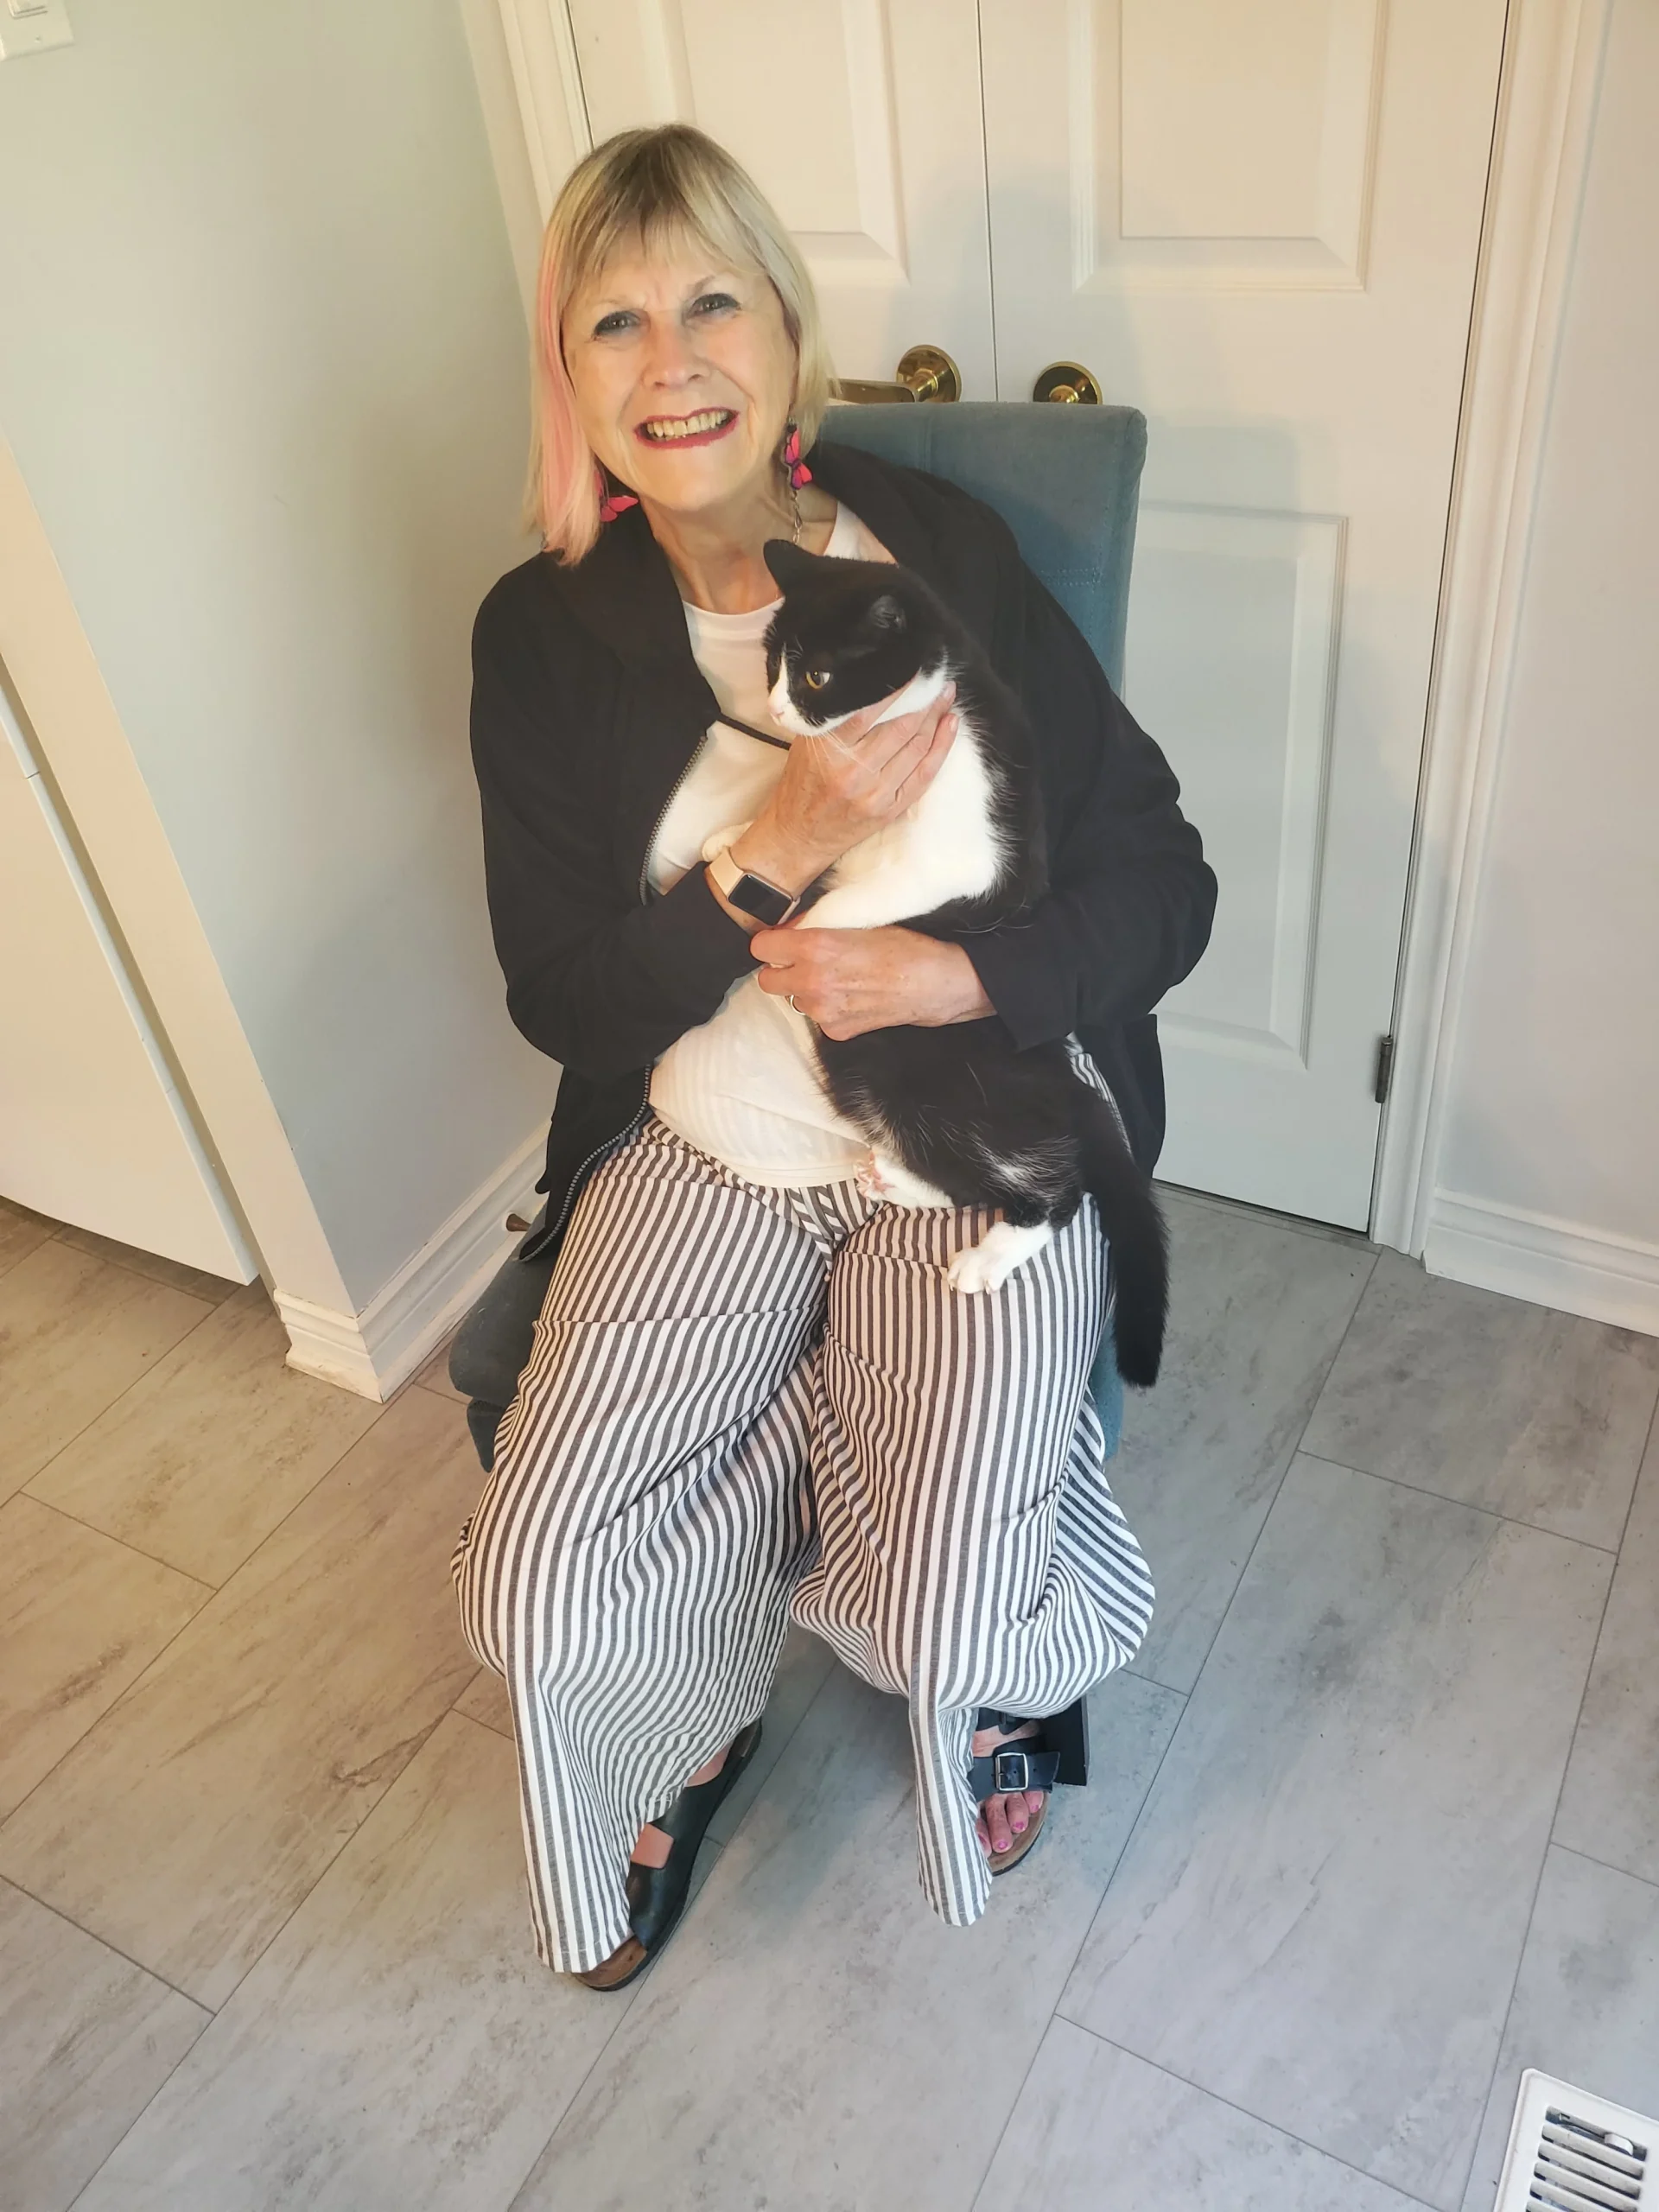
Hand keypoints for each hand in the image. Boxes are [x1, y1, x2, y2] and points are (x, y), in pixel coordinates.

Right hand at [728, 683, 957, 892]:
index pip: (871, 708)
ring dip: (937, 718)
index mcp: (830, 749)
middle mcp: (855, 770)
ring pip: (917, 747)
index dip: (899, 686)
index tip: (913, 666)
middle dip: (925, 699)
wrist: (798, 834)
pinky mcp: (891, 809)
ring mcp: (876, 792)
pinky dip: (941, 748)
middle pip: (902, 726)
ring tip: (946, 696)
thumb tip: (867, 682)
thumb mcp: (807, 743)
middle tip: (938, 678)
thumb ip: (832, 716)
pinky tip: (950, 726)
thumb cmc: (802, 782)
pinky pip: (924, 774)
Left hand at [751, 924, 993, 1038]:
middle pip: (766, 981)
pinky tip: (854, 998)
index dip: (770, 944)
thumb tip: (790, 929)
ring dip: (806, 991)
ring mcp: (823, 1011)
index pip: (761, 948)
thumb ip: (818, 927)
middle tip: (800, 964)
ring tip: (839, 980)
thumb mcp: (858, 923)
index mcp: (814, 948)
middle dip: (779, 971)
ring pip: (794, 1001)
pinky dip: (829, 1010)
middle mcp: (812, 982)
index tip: (778, 944)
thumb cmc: (904, 947)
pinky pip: (818, 1019)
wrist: (935, 984)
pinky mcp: (836, 1031)